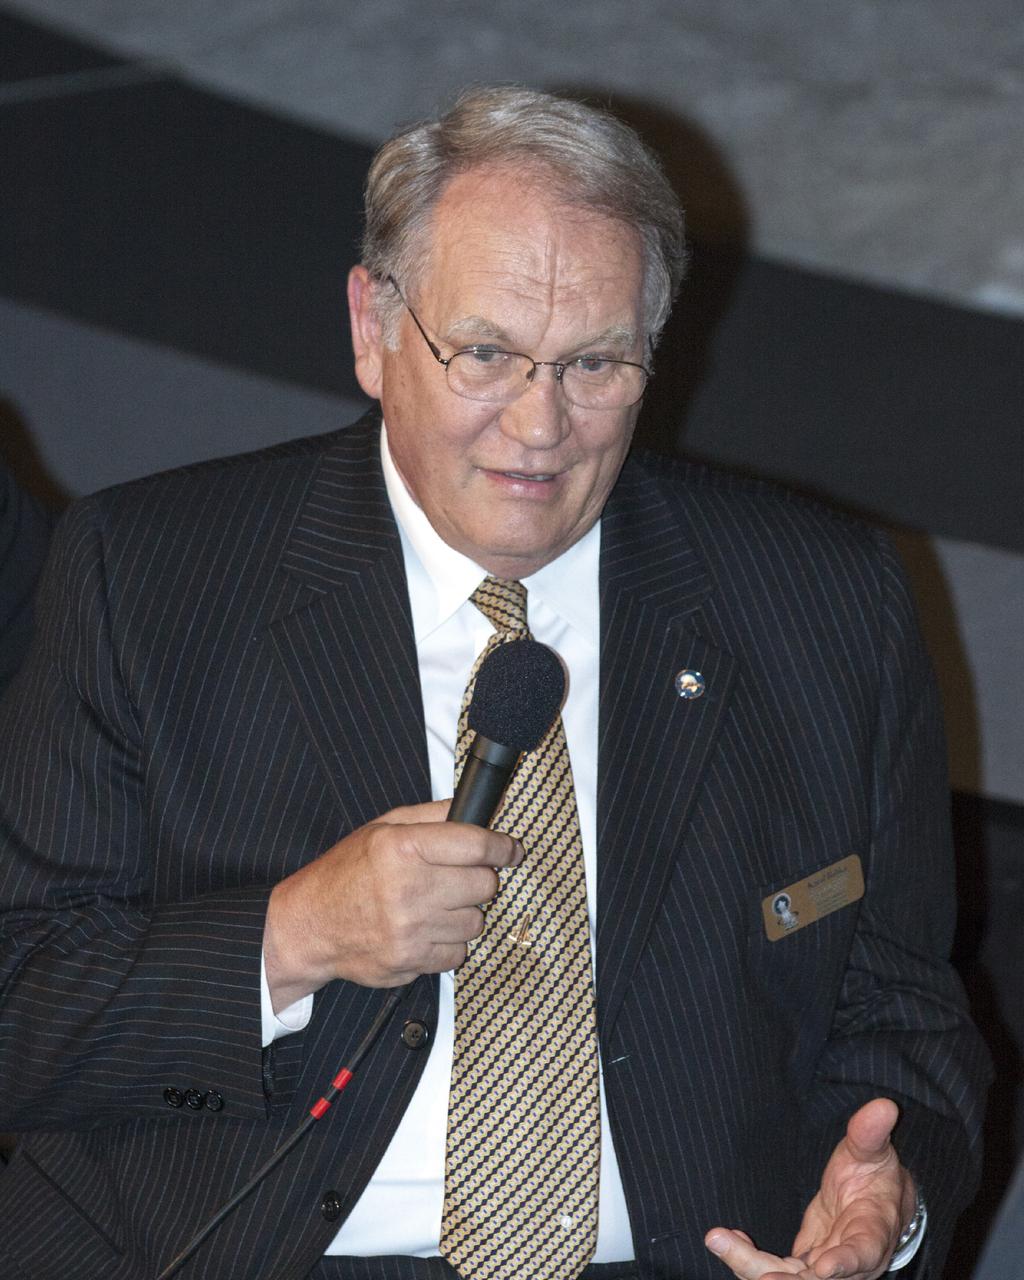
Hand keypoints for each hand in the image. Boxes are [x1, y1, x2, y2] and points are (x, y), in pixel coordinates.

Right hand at [263, 799, 522, 1005]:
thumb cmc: (346, 873)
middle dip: (479, 879)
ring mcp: (409, 930)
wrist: (310, 925)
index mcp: (402, 848)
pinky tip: (427, 929)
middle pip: (485, 885)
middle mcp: (408, 889)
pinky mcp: (410, 962)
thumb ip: (431, 816)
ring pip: (476, 922)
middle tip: (460, 877)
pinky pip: (458, 954)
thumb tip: (472, 809)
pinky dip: (450, 942)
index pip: (477, 846)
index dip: (503, 847)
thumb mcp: (382, 828)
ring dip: (464, 913)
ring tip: (437, 904)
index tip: (511, 850)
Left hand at [705, 1098, 915, 1279]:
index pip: (862, 1253)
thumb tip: (883, 1106)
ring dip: (753, 1266)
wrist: (872, 1198)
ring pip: (791, 1278)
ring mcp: (827, 1267)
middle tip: (757, 1275)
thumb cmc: (874, 1172)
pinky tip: (725, 1237)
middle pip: (818, 1279)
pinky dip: (748, 1257)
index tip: (822, 1268)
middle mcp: (852, 1261)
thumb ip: (870, 1133)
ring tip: (719, 1240)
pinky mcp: (805, 1264)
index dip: (845, 1263)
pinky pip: (775, 1268)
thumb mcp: (872, 1150)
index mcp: (873, 1232)